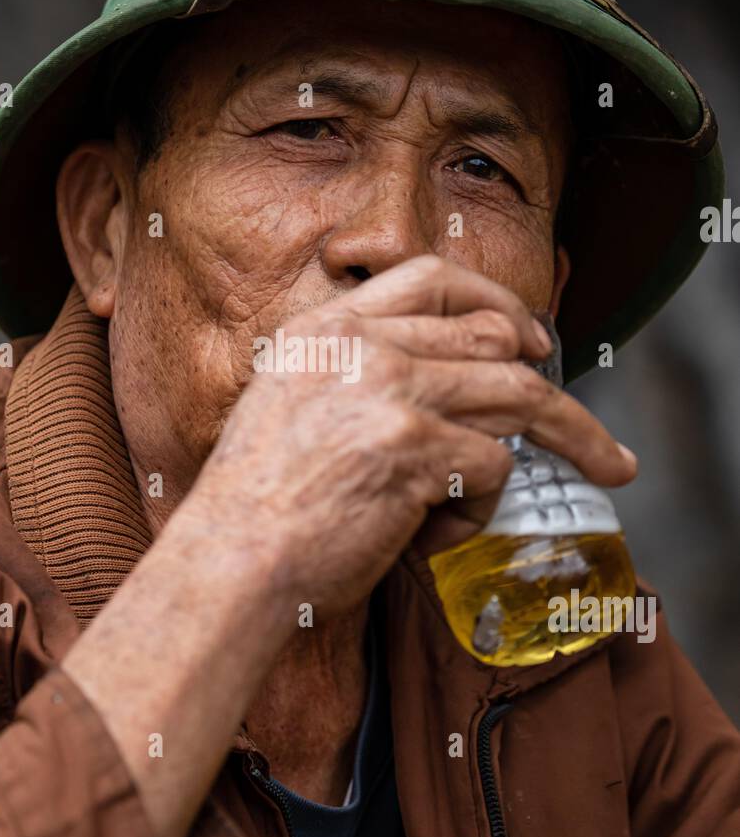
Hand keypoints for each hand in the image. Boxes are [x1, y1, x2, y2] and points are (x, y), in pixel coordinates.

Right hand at [183, 255, 636, 618]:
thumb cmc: (257, 505)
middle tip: (591, 424)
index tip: (529, 334)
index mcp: (326, 328)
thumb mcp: (288, 403)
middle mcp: (361, 345)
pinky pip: (494, 467)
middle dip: (555, 380)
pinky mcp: (415, 447)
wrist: (229, 560)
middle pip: (494, 337)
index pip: (431, 277)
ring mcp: (390, 390)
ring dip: (570, 437)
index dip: (495, 301)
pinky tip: (434, 533)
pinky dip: (480, 509)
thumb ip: (353, 375)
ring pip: (519, 393)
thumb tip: (448, 380)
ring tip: (608, 465)